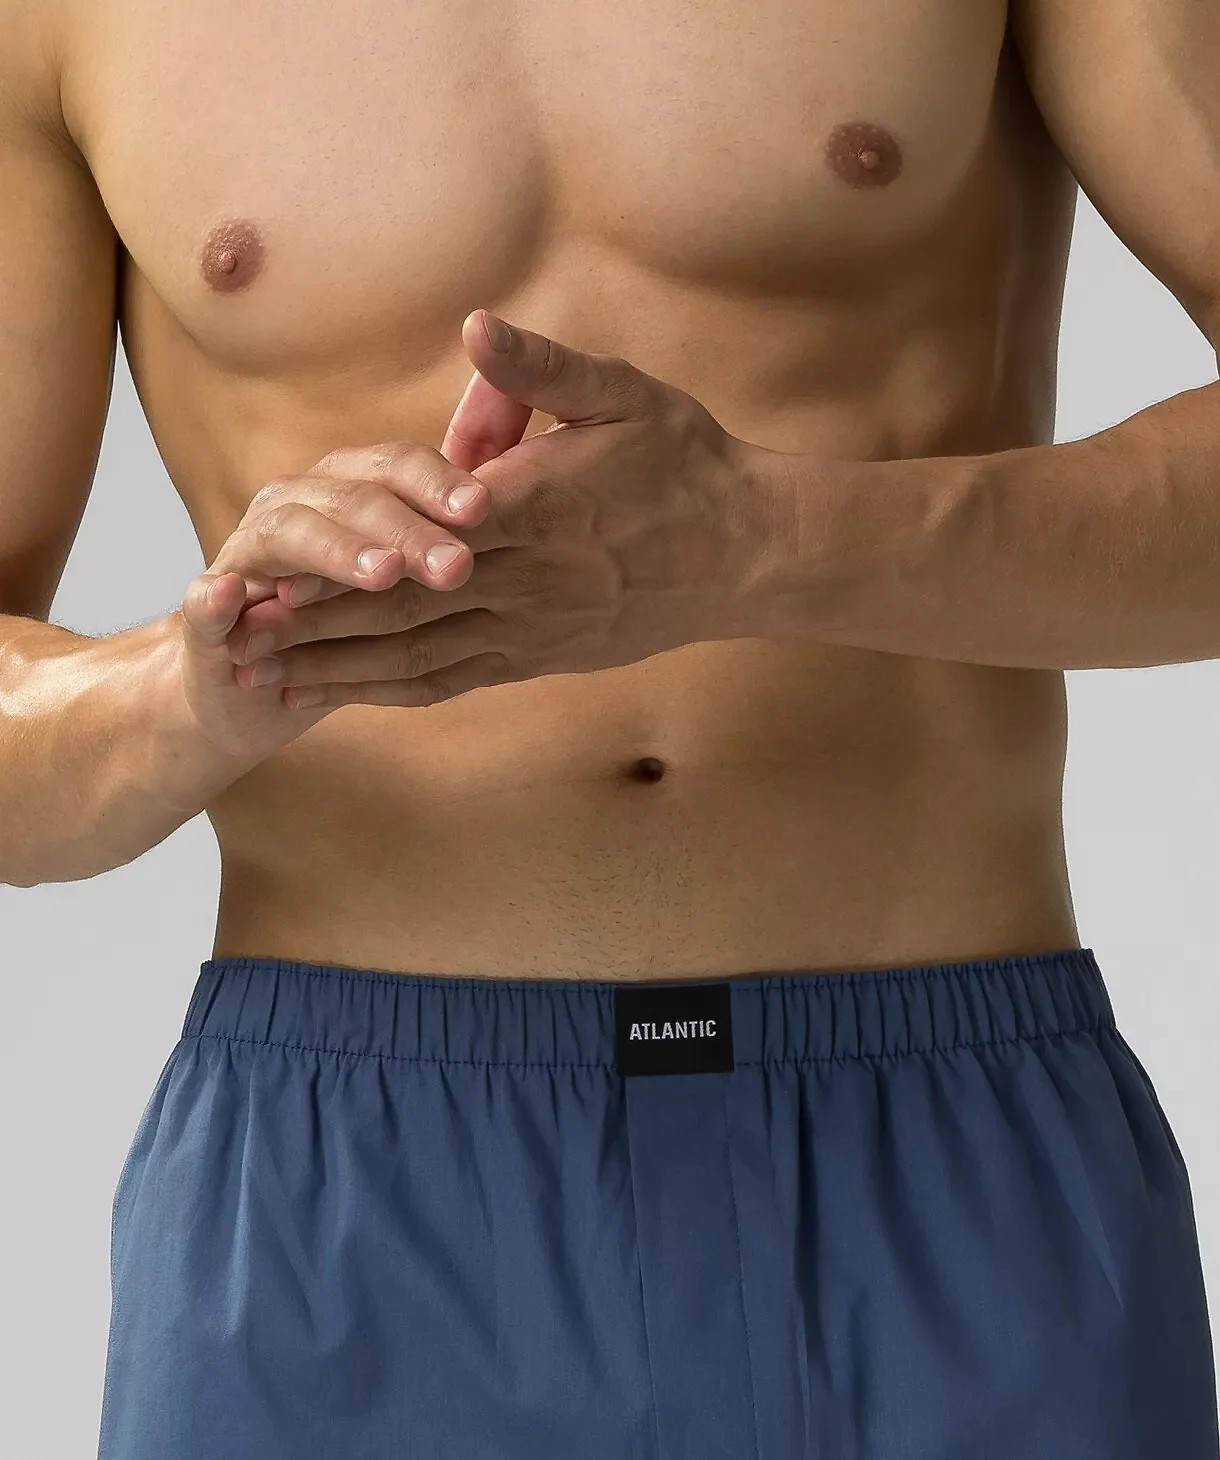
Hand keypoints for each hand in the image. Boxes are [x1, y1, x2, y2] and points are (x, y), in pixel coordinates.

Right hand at [169, 441, 494, 755]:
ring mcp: (252, 554)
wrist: (259, 682)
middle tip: (456, 564)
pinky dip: (218, 602)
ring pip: (290, 535)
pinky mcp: (211, 612)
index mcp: (355, 484)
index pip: (399, 466)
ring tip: (383, 576)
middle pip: (354, 499)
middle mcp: (301, 505)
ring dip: (336, 552)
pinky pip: (209, 602)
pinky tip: (234, 601)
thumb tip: (523, 430)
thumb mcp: (421, 558)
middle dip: (406, 529)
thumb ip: (470, 493)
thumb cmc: (361, 612)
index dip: (440, 482)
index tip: (483, 508)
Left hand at [221, 311, 782, 708]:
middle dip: (313, 622)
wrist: (745, 552)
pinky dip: (394, 690)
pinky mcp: (542, 658)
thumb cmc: (686, 461)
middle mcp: (528, 577)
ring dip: (339, 667)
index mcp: (537, 504)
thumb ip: (542, 371)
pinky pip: (457, 681)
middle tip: (233, 633)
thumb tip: (474, 330)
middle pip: (403, 605)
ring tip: (264, 676)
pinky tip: (344, 696)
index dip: (344, 554)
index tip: (275, 562)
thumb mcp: (623, 394)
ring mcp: (534, 627)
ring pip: (420, 655)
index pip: (422, 532)